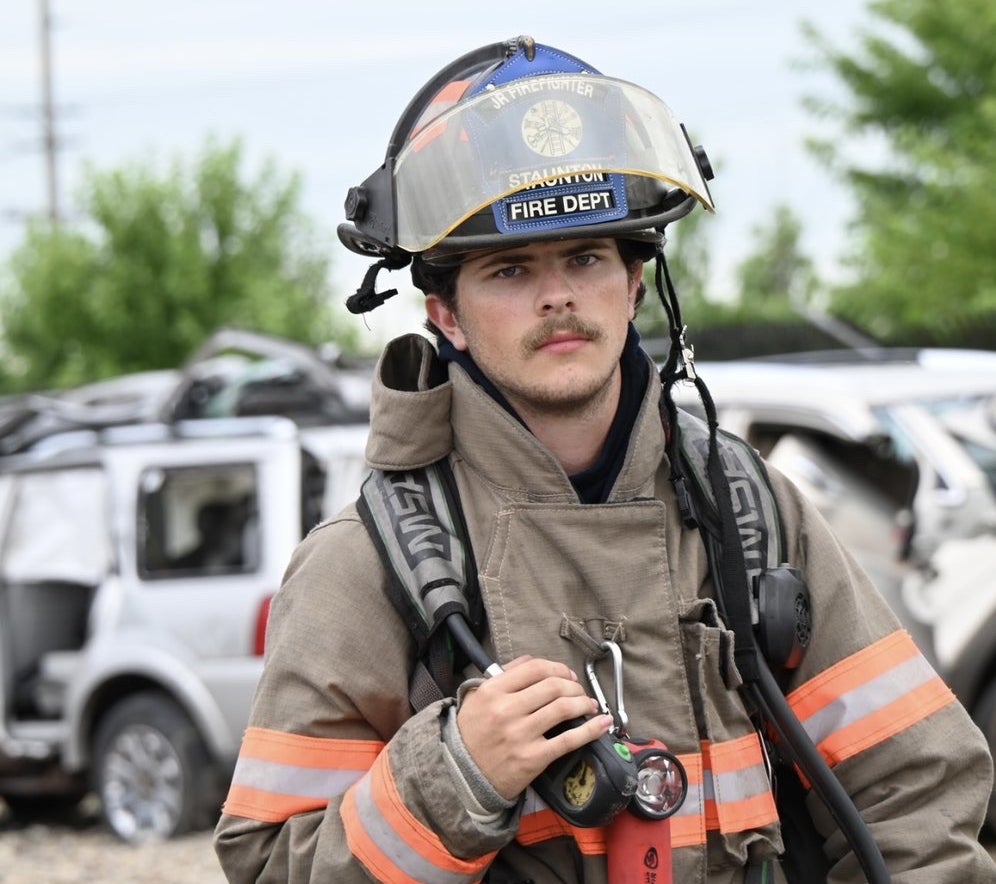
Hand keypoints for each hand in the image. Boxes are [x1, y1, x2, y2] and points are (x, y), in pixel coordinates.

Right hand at [456, 655, 613, 799]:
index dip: (558, 668)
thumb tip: (534, 662)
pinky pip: (568, 740)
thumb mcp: (479, 698)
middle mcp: (506, 710)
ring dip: (584, 703)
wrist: (463, 775)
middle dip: (574, 685)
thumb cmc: (474, 734)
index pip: (535, 668)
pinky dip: (591, 729)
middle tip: (579, 690)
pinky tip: (602, 723)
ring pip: (563, 708)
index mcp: (493, 691)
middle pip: (553, 686)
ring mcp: (520, 735)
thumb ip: (505, 676)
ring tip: (589, 705)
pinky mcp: (532, 758)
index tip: (567, 674)